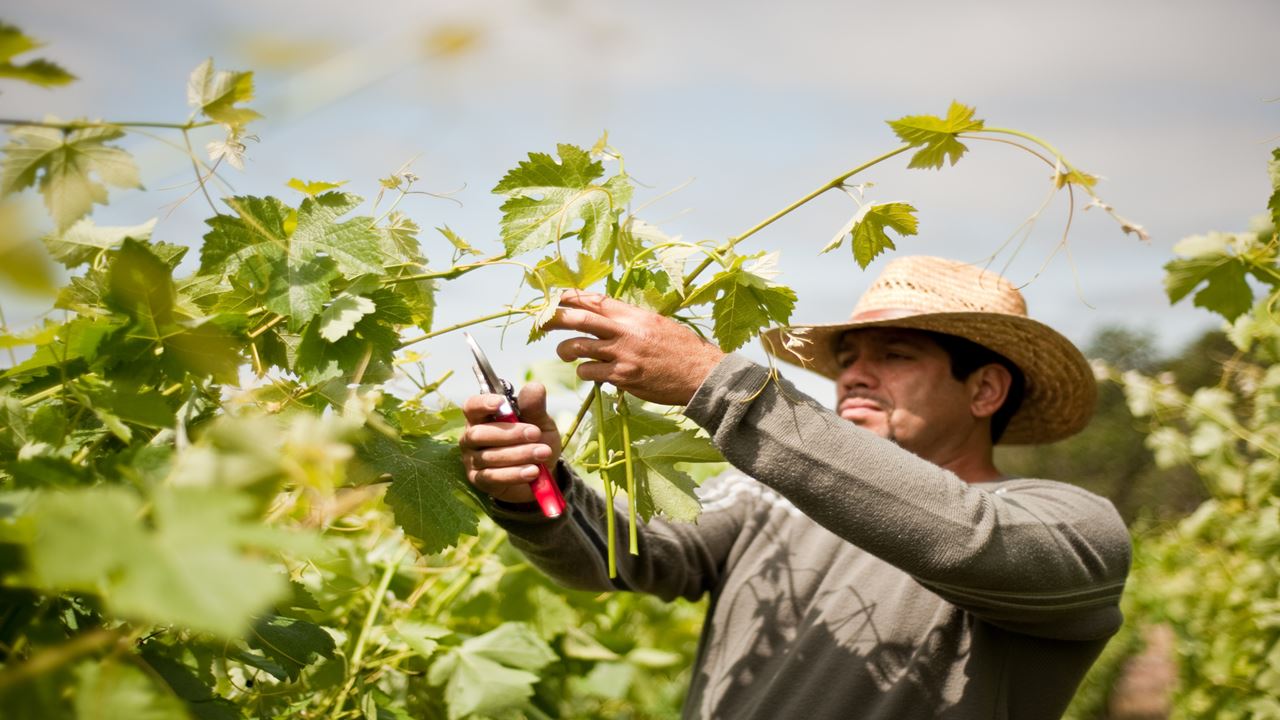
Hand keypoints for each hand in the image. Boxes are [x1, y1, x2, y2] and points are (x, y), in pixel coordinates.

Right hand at [459, 382, 561, 503]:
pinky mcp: (479, 480)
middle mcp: (471, 437)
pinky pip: (492, 477)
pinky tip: (533, 471)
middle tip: (535, 433)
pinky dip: (514, 474)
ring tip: (543, 453)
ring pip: (489, 457)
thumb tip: (535, 387)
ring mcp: (473, 460)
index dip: (483, 404)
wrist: (541, 473)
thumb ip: (534, 407)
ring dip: (519, 454)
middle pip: (479, 434)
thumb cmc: (535, 441)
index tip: (500, 403)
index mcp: (482, 417)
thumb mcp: (540, 422)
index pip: (472, 406)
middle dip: (509, 433)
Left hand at [545, 291, 724, 405]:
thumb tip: (604, 317)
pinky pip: (589, 372)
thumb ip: (630, 320)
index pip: (595, 300)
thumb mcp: (657, 324)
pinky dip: (585, 372)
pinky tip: (592, 374)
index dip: (571, 296)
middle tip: (541, 322)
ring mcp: (622, 355)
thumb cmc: (682, 349)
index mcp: (634, 315)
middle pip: (578, 318)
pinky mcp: (622, 377)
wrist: (702, 375)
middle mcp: (625, 331)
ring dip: (565, 350)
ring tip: (566, 354)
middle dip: (554, 318)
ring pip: (577, 347)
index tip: (556, 297)